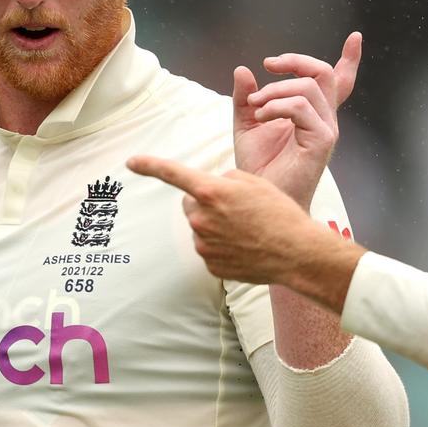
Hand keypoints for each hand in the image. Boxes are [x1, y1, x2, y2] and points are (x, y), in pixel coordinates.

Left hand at [126, 156, 322, 284]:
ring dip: (217, 225)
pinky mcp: (211, 265)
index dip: (149, 165)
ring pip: (201, 227)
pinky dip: (223, 246)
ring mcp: (204, 244)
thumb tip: (213, 189)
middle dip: (207, 202)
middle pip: (191, 203)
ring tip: (248, 230)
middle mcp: (201, 218)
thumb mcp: (255, 182)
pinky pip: (210, 248)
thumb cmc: (279, 213)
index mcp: (211, 192)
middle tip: (237, 208)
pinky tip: (245, 246)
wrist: (296, 253)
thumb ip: (226, 180)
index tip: (131, 162)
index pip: (173, 174)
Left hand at [232, 32, 362, 208]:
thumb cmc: (258, 167)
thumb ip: (247, 98)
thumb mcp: (247, 123)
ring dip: (275, 89)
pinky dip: (276, 106)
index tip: (355, 38)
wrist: (258, 198)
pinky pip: (301, 107)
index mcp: (311, 114)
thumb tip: (244, 70)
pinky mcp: (321, 141)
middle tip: (268, 64)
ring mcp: (326, 130)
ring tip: (255, 106)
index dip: (349, 60)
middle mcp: (324, 120)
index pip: (338, 83)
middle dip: (296, 60)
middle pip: (324, 73)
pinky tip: (260, 117)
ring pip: (309, 87)